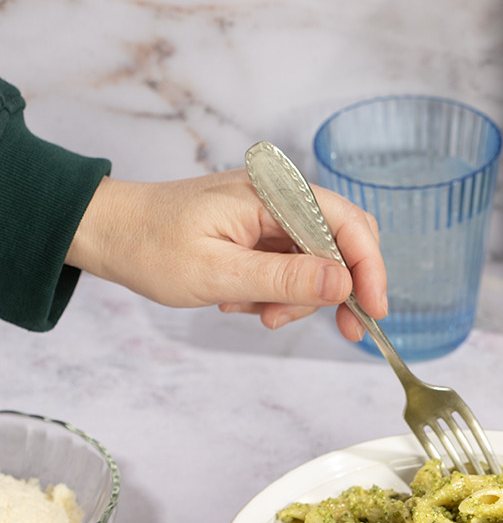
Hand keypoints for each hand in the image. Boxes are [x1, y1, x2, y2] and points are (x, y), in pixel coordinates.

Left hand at [65, 169, 387, 339]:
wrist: (107, 232)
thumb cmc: (150, 246)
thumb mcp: (218, 272)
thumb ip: (285, 277)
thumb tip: (344, 283)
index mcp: (273, 194)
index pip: (347, 224)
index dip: (370, 269)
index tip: (374, 311)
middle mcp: (280, 196)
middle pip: (344, 241)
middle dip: (342, 288)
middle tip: (340, 329)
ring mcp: (273, 213)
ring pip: (320, 260)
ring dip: (299, 296)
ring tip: (252, 312)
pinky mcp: (263, 230)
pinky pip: (294, 264)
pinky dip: (279, 291)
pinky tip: (244, 301)